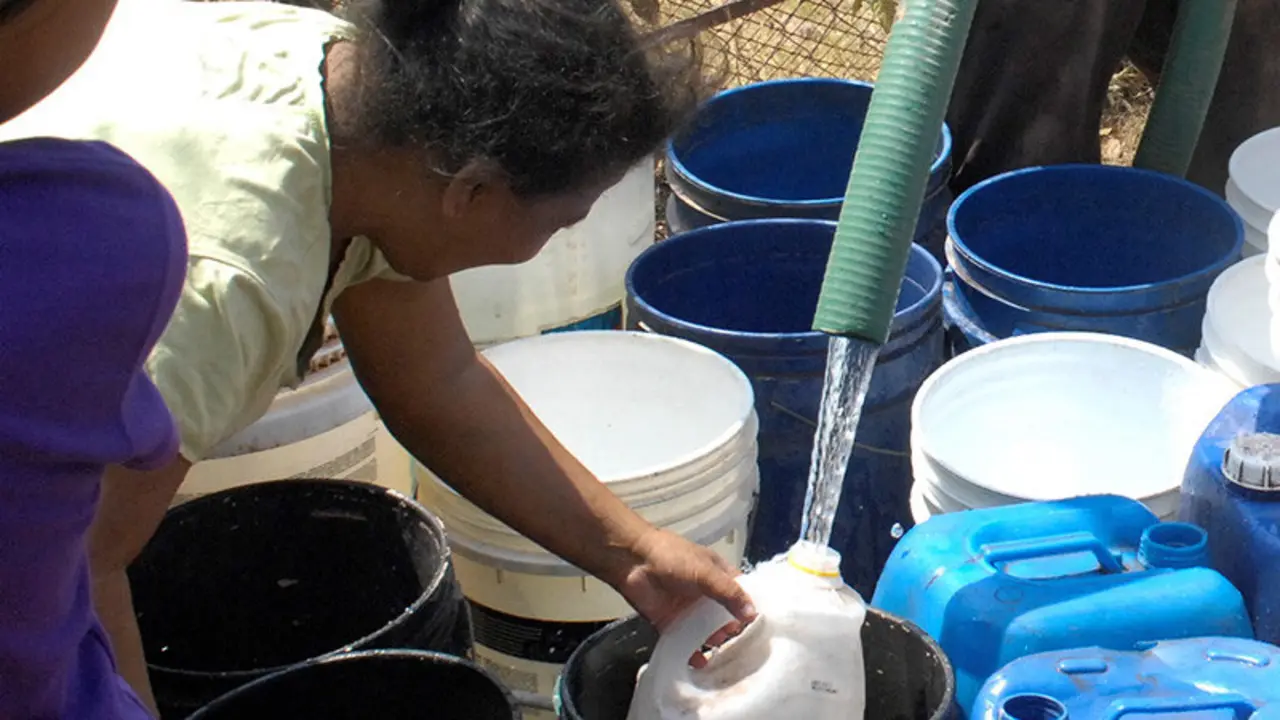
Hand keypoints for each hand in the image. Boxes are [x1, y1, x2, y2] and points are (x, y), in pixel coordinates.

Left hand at [611, 528, 757, 665]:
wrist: (632, 560)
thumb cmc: (672, 558)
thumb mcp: (706, 572)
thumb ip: (729, 593)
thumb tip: (752, 614)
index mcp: (717, 574)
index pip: (740, 592)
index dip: (750, 607)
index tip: (762, 627)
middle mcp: (705, 593)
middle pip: (725, 615)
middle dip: (733, 629)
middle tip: (744, 647)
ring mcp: (687, 609)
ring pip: (706, 630)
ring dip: (714, 642)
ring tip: (724, 655)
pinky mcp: (670, 623)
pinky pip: (684, 641)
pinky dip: (692, 653)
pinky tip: (701, 664)